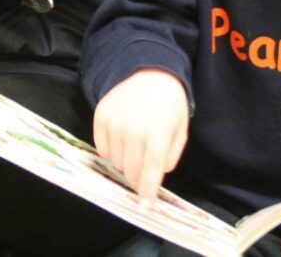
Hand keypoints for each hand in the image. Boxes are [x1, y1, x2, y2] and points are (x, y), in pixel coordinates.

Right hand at [93, 69, 188, 200]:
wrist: (150, 73)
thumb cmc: (169, 104)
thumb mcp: (180, 130)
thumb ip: (170, 157)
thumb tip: (155, 176)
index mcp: (157, 132)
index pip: (150, 170)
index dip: (147, 191)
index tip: (145, 205)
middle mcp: (133, 128)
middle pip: (130, 170)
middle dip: (137, 176)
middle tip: (143, 168)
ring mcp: (114, 122)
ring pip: (116, 162)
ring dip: (125, 161)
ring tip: (135, 143)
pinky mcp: (100, 117)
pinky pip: (102, 149)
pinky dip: (112, 150)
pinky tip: (122, 137)